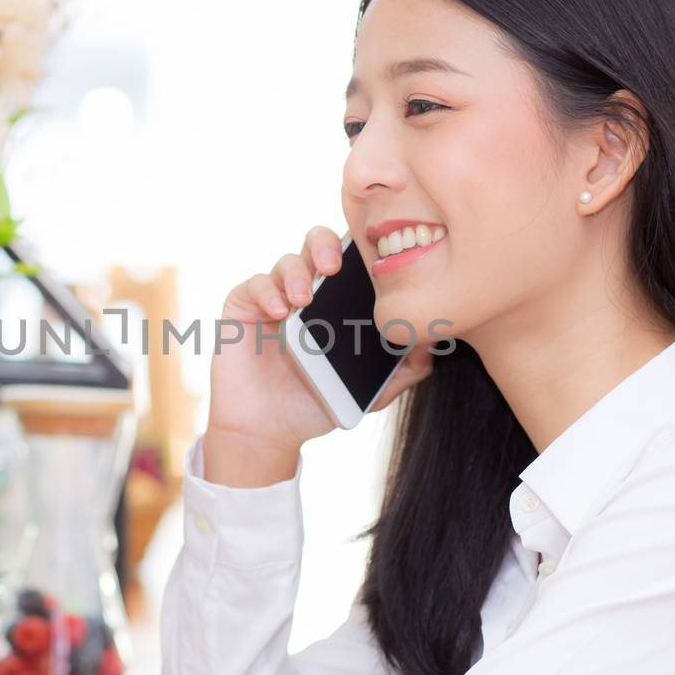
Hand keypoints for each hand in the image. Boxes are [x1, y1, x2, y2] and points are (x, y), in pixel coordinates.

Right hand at [205, 225, 434, 475]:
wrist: (268, 431)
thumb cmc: (316, 405)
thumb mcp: (371, 392)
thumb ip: (404, 371)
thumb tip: (432, 342)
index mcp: (337, 300)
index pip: (351, 258)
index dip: (361, 249)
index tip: (374, 261)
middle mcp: (306, 290)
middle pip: (316, 243)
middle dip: (326, 245)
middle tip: (335, 266)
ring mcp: (273, 297)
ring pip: (287, 261)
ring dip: (297, 274)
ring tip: (305, 299)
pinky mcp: (242, 307)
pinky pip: (254, 285)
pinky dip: (268, 291)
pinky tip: (281, 311)